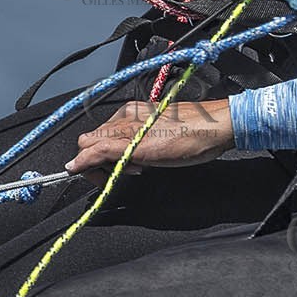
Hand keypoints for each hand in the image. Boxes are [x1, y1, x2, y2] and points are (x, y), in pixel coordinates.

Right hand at [66, 99, 233, 177]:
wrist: (220, 127)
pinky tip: (145, 159)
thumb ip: (106, 154)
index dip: (89, 166)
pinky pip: (127, 136)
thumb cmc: (189, 139)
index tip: (101, 181)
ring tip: (136, 168)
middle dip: (102, 163)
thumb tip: (76, 161)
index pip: (85, 145)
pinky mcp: (151, 119)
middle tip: (121, 176)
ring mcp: (139, 116)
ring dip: (116, 158)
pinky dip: (129, 151)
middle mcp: (127, 115)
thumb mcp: (144, 152)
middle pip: (95, 141)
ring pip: (111, 140)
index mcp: (122, 121)